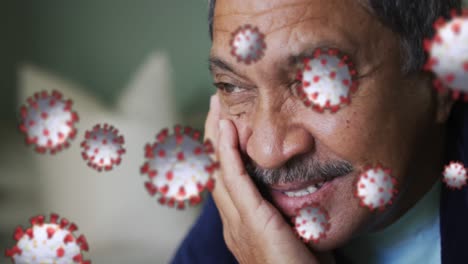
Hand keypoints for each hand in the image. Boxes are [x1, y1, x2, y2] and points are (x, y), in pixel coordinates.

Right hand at [205, 94, 332, 263]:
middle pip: (214, 170)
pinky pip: (233, 180)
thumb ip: (291, 217)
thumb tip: (302, 197)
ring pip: (218, 170)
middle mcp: (232, 223)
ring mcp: (237, 224)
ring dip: (217, 135)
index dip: (222, 151)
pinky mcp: (250, 223)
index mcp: (241, 226)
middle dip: (213, 136)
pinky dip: (228, 152)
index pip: (225, 181)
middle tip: (215, 106)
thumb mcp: (294, 238)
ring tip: (217, 107)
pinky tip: (227, 128)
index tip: (226, 125)